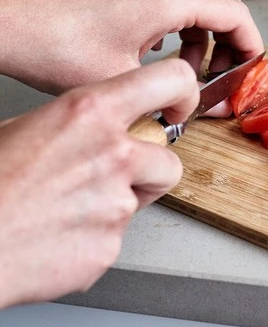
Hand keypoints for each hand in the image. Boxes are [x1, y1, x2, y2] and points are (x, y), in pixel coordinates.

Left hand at [0, 0, 264, 98]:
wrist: (6, 18)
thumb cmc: (53, 44)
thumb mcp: (122, 80)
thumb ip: (170, 92)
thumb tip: (192, 106)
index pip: (236, 14)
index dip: (250, 46)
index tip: (249, 69)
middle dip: (230, 36)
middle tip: (220, 70)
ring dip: (202, 27)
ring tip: (185, 65)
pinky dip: (178, 15)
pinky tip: (156, 46)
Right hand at [0, 58, 195, 309]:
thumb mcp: (27, 124)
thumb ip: (78, 120)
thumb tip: (96, 122)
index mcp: (91, 111)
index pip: (171, 79)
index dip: (181, 92)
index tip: (176, 104)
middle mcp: (113, 153)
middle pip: (170, 158)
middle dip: (149, 168)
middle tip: (114, 174)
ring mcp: (115, 203)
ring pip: (140, 200)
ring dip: (118, 203)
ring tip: (70, 205)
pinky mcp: (109, 246)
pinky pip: (114, 237)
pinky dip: (93, 238)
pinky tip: (59, 233)